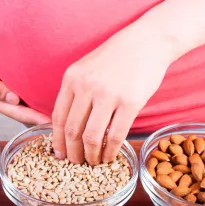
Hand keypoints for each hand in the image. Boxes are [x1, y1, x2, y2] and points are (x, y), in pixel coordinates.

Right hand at [0, 32, 50, 124]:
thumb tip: (12, 100)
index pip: (17, 112)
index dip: (33, 118)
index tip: (47, 121)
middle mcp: (2, 102)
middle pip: (24, 115)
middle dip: (40, 119)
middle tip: (58, 122)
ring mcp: (6, 98)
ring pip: (25, 109)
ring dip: (39, 113)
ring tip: (57, 116)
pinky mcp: (11, 90)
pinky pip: (25, 100)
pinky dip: (36, 103)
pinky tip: (48, 104)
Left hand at [52, 24, 172, 164]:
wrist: (147, 41)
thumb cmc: (117, 55)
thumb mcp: (87, 67)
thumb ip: (76, 90)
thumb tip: (68, 124)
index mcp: (72, 78)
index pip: (58, 117)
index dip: (57, 140)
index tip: (59, 153)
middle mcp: (86, 86)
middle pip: (72, 130)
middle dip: (73, 153)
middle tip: (76, 164)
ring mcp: (108, 95)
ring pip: (92, 137)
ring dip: (91, 156)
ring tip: (93, 163)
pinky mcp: (130, 102)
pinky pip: (116, 135)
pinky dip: (111, 151)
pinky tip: (110, 157)